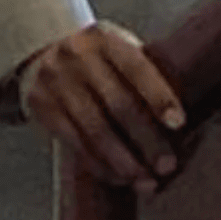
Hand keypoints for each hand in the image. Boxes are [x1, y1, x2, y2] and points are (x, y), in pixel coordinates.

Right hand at [19, 21, 185, 191]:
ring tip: (145, 181)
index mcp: (105, 38)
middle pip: (118, 105)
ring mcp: (56, 83)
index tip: (179, 123)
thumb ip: (142, 70)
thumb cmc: (96, 55)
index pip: (137, 68)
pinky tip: (119, 177)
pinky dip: (99, 164)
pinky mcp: (41, 108)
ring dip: (124, 162)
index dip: (159, 96)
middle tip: (167, 165)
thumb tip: (178, 116)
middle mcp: (78, 58)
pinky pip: (74, 144)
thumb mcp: (116, 47)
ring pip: (95, 131)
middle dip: (146, 139)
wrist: (42, 51)